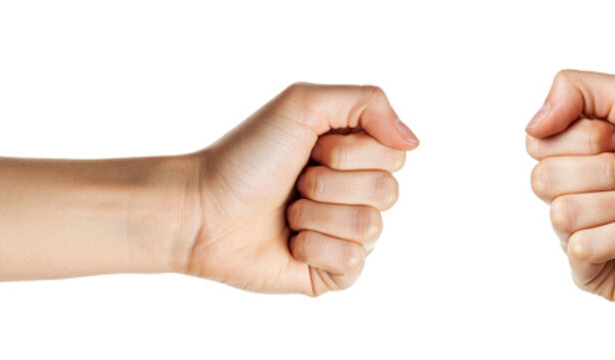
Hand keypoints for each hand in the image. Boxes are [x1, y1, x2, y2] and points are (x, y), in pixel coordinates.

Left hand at [182, 83, 418, 295]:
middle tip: (295, 182)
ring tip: (287, 213)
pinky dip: (315, 248)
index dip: (351, 153)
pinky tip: (290, 243)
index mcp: (354, 154)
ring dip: (317, 215)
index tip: (311, 149)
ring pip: (370, 228)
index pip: (395, 155)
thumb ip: (368, 102)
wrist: (201, 210)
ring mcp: (345, 235)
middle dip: (330, 184)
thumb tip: (414, 142)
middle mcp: (355, 193)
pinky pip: (354, 263)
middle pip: (388, 192)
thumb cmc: (245, 156)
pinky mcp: (332, 273)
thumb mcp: (303, 104)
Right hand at [526, 70, 614, 300]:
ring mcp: (580, 235)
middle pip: (543, 179)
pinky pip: (578, 250)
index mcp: (576, 155)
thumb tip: (534, 125)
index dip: (584, 139)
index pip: (537, 143)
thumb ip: (575, 88)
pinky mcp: (592, 275)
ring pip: (561, 215)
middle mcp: (573, 194)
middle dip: (603, 172)